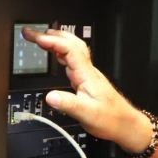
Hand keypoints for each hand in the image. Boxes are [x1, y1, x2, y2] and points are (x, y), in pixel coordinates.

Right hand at [21, 27, 149, 149]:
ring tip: (40, 37)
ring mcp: (87, 74)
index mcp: (86, 75)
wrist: (125, 124)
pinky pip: (72, 60)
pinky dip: (61, 53)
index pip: (68, 49)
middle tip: (32, 32)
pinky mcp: (86, 80)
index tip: (37, 38)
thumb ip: (68, 104)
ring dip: (56, 40)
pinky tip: (55, 55)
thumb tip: (50, 96)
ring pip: (72, 49)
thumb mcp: (87, 114)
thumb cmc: (111, 119)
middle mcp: (87, 71)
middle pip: (70, 43)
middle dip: (50, 35)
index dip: (52, 41)